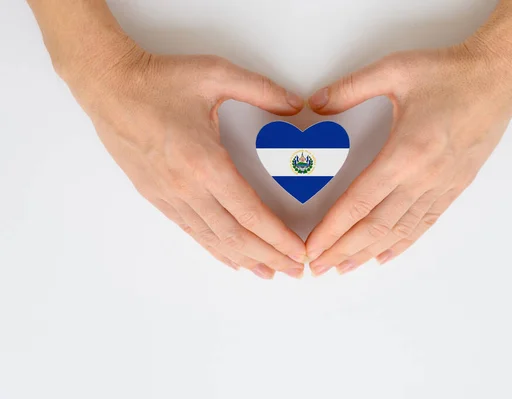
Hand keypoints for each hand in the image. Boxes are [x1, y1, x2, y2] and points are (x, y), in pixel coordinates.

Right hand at [63, 38, 306, 278]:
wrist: (108, 86)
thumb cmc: (159, 81)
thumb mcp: (216, 74)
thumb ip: (262, 90)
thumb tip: (295, 105)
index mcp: (205, 162)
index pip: (250, 213)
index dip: (277, 237)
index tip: (297, 252)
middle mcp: (187, 188)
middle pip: (235, 235)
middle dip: (268, 257)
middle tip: (293, 271)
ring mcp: (169, 196)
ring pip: (212, 239)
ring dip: (244, 260)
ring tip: (268, 274)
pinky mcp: (155, 196)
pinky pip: (191, 231)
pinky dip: (215, 249)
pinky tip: (230, 259)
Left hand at [306, 35, 511, 275]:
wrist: (500, 77)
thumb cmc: (449, 73)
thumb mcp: (393, 70)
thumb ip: (349, 89)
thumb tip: (316, 103)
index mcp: (404, 153)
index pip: (358, 202)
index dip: (332, 230)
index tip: (312, 248)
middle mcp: (423, 178)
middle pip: (375, 226)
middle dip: (343, 250)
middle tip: (319, 268)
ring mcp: (441, 186)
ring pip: (399, 231)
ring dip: (368, 253)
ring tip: (344, 268)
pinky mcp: (455, 187)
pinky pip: (425, 223)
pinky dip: (403, 243)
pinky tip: (386, 255)